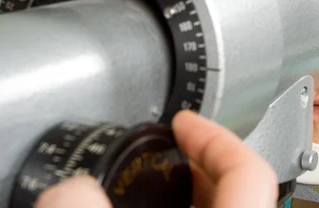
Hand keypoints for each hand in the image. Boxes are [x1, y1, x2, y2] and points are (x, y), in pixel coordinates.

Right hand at [35, 110, 277, 207]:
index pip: (248, 166)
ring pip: (230, 202)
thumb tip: (69, 192)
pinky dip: (194, 207)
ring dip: (196, 185)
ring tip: (160, 177)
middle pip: (242, 179)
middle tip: (170, 144)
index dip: (215, 133)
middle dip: (202, 154)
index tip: (185, 120)